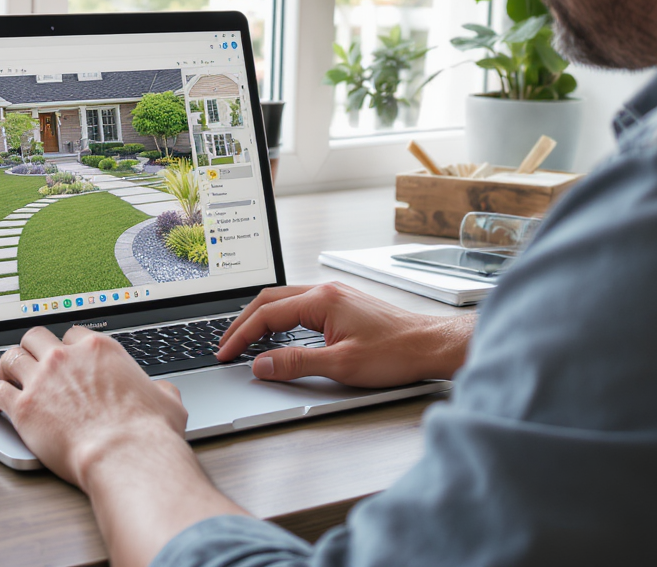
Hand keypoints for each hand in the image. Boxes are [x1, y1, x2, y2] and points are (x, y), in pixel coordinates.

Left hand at [0, 325, 187, 487]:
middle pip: (36, 337)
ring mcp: (42, 380)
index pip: (72, 335)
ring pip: (11, 358)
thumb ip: (160, 390)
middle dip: (32, 349)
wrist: (125, 455)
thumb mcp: (167, 401)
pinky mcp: (23, 407)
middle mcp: (66, 358)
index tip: (64, 358)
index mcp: (99, 350)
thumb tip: (163, 392)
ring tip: (7, 376)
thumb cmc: (147, 432)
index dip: (66, 348)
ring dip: (7, 367)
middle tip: (31, 362)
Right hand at [216, 282, 473, 386]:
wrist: (431, 345)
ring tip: (244, 339)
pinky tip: (277, 333)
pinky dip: (279, 319)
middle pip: (270, 301)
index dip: (241, 335)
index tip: (225, 352)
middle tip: (225, 345)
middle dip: (243, 323)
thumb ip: (296, 363)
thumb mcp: (341, 365)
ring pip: (284, 300)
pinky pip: (299, 305)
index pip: (267, 314)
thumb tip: (261, 364)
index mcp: (322, 300)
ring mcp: (335, 295)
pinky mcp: (343, 304)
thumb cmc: (396, 352)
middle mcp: (326, 291)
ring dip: (260, 319)